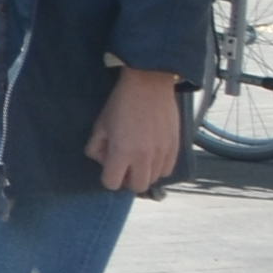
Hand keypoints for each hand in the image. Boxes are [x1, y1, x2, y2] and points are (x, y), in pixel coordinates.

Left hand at [95, 67, 185, 196]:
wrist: (149, 85)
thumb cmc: (121, 104)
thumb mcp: (100, 125)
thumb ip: (96, 147)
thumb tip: (103, 161)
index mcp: (122, 152)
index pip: (112, 183)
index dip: (108, 177)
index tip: (109, 166)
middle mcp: (144, 157)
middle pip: (136, 187)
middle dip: (128, 180)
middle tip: (124, 165)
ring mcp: (162, 153)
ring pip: (154, 180)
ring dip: (144, 173)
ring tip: (139, 157)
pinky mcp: (175, 147)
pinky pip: (167, 170)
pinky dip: (158, 167)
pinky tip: (152, 153)